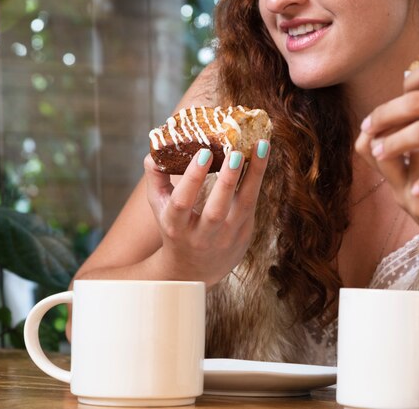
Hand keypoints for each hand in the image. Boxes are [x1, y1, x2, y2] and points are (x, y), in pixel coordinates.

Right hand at [144, 141, 269, 285]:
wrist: (194, 271)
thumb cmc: (175, 229)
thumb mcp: (159, 207)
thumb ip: (156, 178)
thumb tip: (156, 150)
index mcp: (176, 226)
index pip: (182, 203)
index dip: (193, 178)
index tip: (204, 153)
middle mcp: (202, 235)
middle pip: (217, 209)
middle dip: (227, 180)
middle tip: (236, 152)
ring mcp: (227, 236)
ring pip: (244, 205)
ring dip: (254, 174)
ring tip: (261, 146)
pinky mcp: (244, 234)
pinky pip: (253, 203)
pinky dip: (258, 179)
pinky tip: (262, 156)